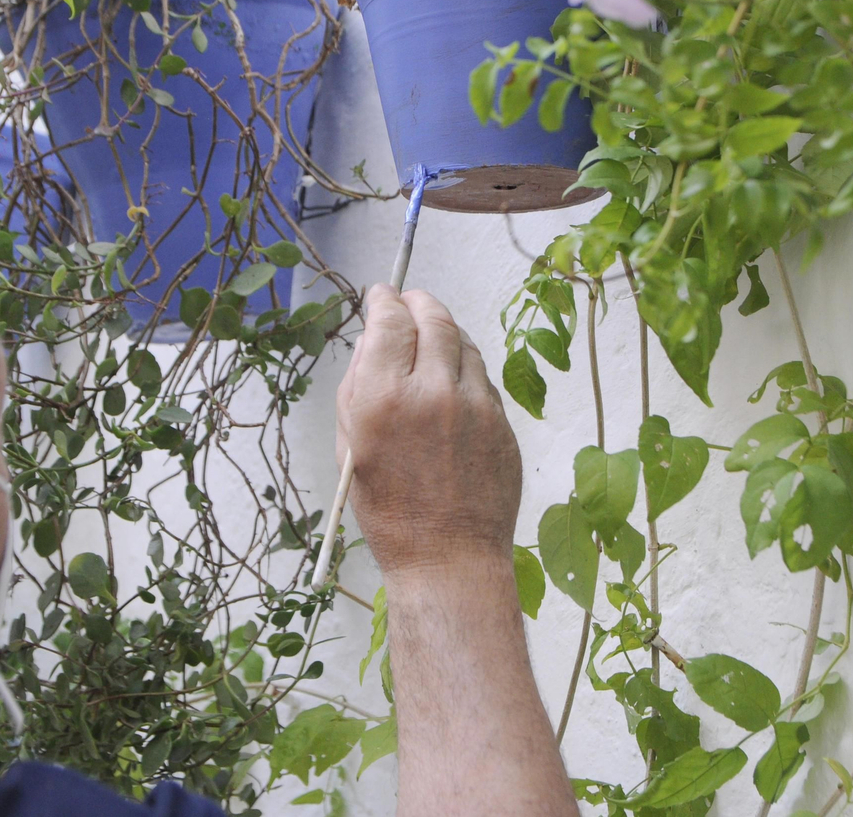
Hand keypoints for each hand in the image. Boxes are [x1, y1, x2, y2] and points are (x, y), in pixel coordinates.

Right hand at [336, 284, 521, 579]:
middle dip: (418, 303)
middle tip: (409, 302)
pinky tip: (451, 384)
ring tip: (430, 342)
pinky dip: (464, 369)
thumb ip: (357, 387)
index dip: (384, 300)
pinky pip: (481, 377)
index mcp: (384, 398)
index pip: (389, 320)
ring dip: (444, 333)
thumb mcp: (350, 447)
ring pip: (463, 342)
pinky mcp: (501, 421)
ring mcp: (474, 405)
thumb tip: (373, 340)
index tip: (381, 295)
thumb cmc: (388, 510)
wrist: (448, 557)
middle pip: (433, 317)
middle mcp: (432, 392)